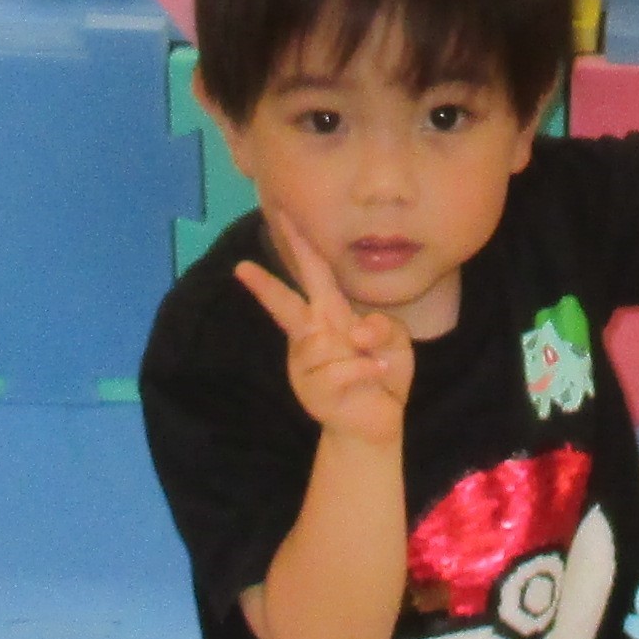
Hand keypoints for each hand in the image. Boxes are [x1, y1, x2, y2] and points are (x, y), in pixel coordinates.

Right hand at [231, 206, 413, 449]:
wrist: (377, 424)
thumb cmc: (382, 374)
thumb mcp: (396, 341)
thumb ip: (383, 325)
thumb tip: (354, 332)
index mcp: (330, 317)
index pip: (315, 274)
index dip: (301, 244)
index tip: (283, 215)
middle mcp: (313, 338)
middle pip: (287, 307)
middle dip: (266, 288)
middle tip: (242, 268)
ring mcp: (308, 367)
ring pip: (325, 342)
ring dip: (362, 349)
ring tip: (376, 363)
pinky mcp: (315, 392)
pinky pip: (342, 368)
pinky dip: (366, 369)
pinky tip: (377, 376)